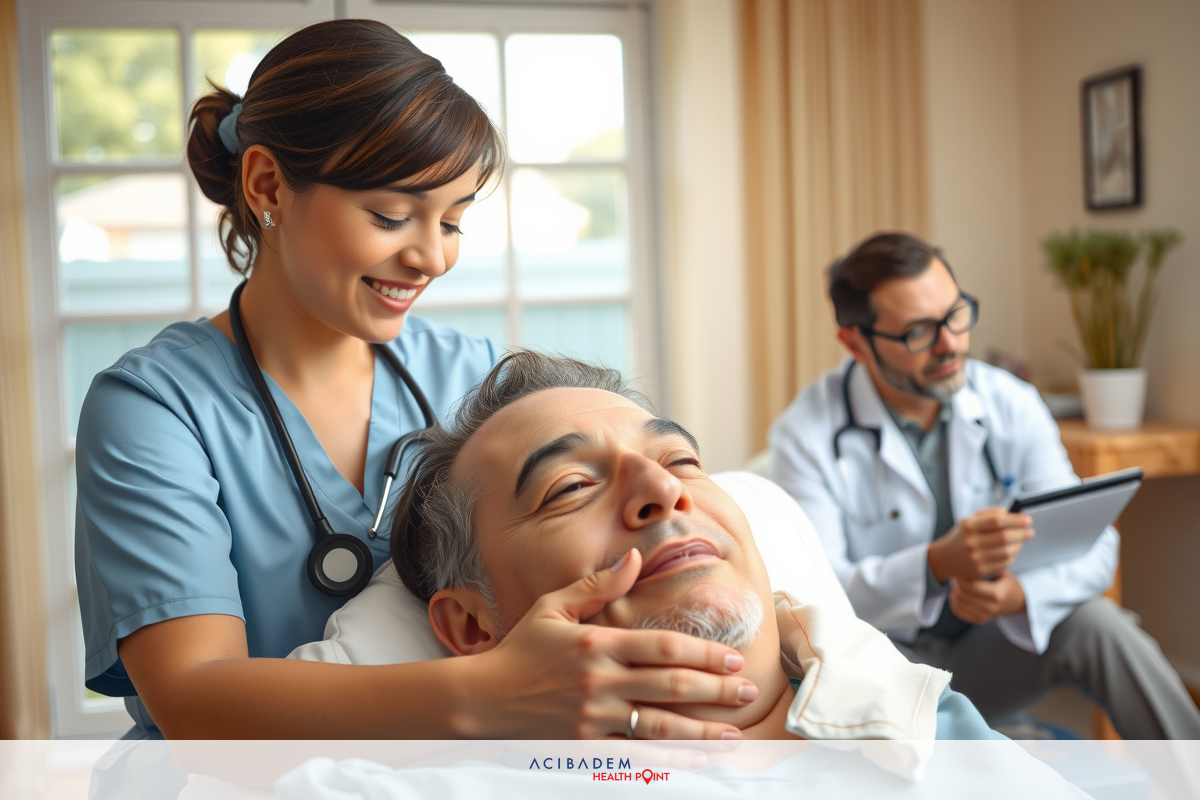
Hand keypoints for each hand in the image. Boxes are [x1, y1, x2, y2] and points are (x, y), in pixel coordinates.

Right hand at [460, 549, 755, 739]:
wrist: (483, 699)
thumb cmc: (521, 649)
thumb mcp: (554, 608)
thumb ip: (598, 585)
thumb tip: (636, 558)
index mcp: (596, 644)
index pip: (662, 647)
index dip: (703, 653)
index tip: (733, 657)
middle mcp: (599, 682)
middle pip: (670, 685)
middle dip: (715, 689)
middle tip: (749, 690)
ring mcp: (593, 717)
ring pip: (658, 725)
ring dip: (701, 730)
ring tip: (734, 732)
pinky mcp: (586, 746)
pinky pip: (636, 754)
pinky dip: (668, 758)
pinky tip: (695, 760)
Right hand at [927, 507, 1033, 581]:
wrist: (946, 558)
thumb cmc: (961, 537)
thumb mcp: (968, 520)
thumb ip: (987, 514)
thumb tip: (1006, 512)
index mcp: (969, 526)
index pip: (997, 521)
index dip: (1015, 520)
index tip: (1028, 520)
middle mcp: (971, 542)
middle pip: (1004, 537)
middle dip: (1021, 534)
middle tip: (1030, 532)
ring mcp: (976, 558)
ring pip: (1007, 552)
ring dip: (1019, 546)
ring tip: (1021, 541)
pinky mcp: (981, 570)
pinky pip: (1004, 563)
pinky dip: (1012, 556)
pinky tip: (1011, 551)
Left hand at [948, 570, 1026, 624]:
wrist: (1017, 601)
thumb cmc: (1007, 583)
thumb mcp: (1003, 572)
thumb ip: (988, 567)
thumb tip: (968, 558)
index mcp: (997, 594)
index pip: (970, 586)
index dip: (961, 577)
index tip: (960, 569)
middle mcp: (990, 607)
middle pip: (961, 595)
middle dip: (955, 583)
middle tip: (957, 575)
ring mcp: (984, 616)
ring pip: (957, 603)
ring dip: (953, 591)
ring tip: (957, 583)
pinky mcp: (979, 620)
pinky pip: (958, 611)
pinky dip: (953, 602)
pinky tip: (957, 593)